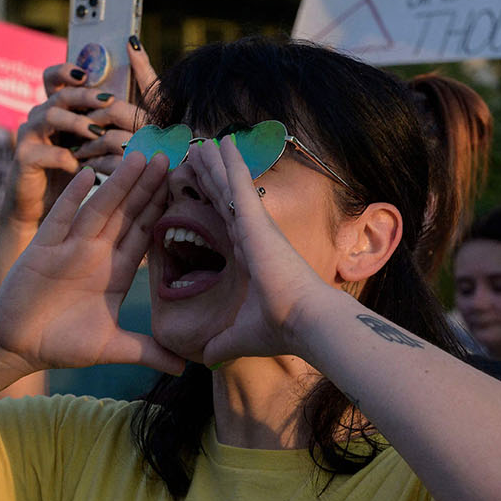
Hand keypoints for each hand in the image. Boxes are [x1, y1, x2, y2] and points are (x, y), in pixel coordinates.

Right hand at [0, 152, 183, 374]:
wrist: (16, 346)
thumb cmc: (63, 345)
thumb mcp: (113, 348)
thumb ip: (148, 351)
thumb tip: (185, 366)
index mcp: (117, 271)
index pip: (144, 234)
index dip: (162, 211)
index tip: (184, 187)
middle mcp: (97, 253)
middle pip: (127, 214)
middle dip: (147, 187)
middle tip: (169, 158)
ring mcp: (70, 247)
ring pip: (100, 209)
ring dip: (118, 185)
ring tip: (138, 158)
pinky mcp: (43, 249)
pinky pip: (60, 218)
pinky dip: (72, 197)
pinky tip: (86, 175)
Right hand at [10, 48, 153, 225]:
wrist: (41, 203)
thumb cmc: (69, 170)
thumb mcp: (85, 143)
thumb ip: (99, 124)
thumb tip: (132, 110)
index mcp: (53, 107)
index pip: (54, 77)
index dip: (67, 70)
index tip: (87, 74)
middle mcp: (38, 115)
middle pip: (60, 94)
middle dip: (86, 96)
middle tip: (109, 100)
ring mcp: (29, 134)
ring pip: (51, 116)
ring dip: (77, 122)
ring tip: (98, 133)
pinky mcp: (24, 157)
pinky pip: (47, 151)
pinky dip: (68, 158)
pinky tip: (85, 167)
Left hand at [183, 136, 341, 364]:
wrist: (302, 322)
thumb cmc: (278, 328)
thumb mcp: (238, 336)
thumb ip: (220, 343)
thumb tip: (205, 359)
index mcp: (250, 257)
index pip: (224, 224)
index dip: (212, 206)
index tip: (201, 191)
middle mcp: (253, 236)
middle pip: (224, 199)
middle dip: (211, 177)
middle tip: (198, 155)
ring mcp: (255, 225)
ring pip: (229, 186)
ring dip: (215, 163)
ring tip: (201, 142)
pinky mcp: (256, 220)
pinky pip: (239, 184)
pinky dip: (230, 162)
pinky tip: (221, 141)